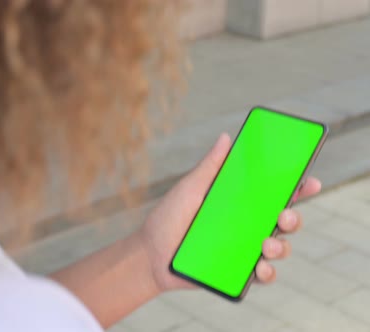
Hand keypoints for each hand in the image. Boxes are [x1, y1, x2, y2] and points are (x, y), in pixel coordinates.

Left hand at [138, 133, 321, 291]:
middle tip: (283, 216)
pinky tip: (260, 266)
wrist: (149, 255)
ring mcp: (244, 249)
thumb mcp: (189, 189)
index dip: (296, 187)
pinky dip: (268, 272)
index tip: (309, 181)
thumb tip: (226, 137)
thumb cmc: (168, 218)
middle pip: (284, 220)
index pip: (274, 193)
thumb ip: (210, 167)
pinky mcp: (237, 272)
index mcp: (238, 201)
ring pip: (279, 247)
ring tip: (265, 244)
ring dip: (281, 246)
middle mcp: (246, 224)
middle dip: (293, 217)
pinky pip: (263, 274)